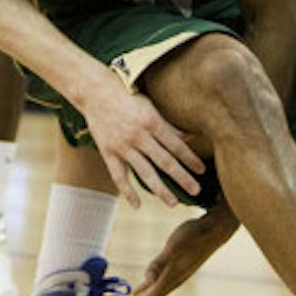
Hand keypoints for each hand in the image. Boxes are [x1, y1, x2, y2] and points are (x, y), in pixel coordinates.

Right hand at [78, 79, 204, 208]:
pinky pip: (119, 176)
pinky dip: (128, 191)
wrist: (94, 91)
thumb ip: (167, 123)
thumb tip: (188, 137)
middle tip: (196, 191)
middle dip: (182, 177)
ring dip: (160, 189)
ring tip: (173, 203)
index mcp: (151, 121)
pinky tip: (137, 205)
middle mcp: (138, 135)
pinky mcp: (107, 152)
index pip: (176, 145)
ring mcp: (122, 146)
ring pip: (144, 172)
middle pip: (164, 161)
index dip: (190, 159)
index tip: (202, 171)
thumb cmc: (126, 94)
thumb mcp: (150, 104)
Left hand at [109, 204, 238, 295]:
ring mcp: (169, 278)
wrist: (212, 231)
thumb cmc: (193, 236)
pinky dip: (141, 293)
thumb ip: (159, 263)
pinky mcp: (170, 270)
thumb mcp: (174, 247)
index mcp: (166, 281)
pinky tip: (136, 294)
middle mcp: (167, 284)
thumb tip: (146, 280)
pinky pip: (150, 288)